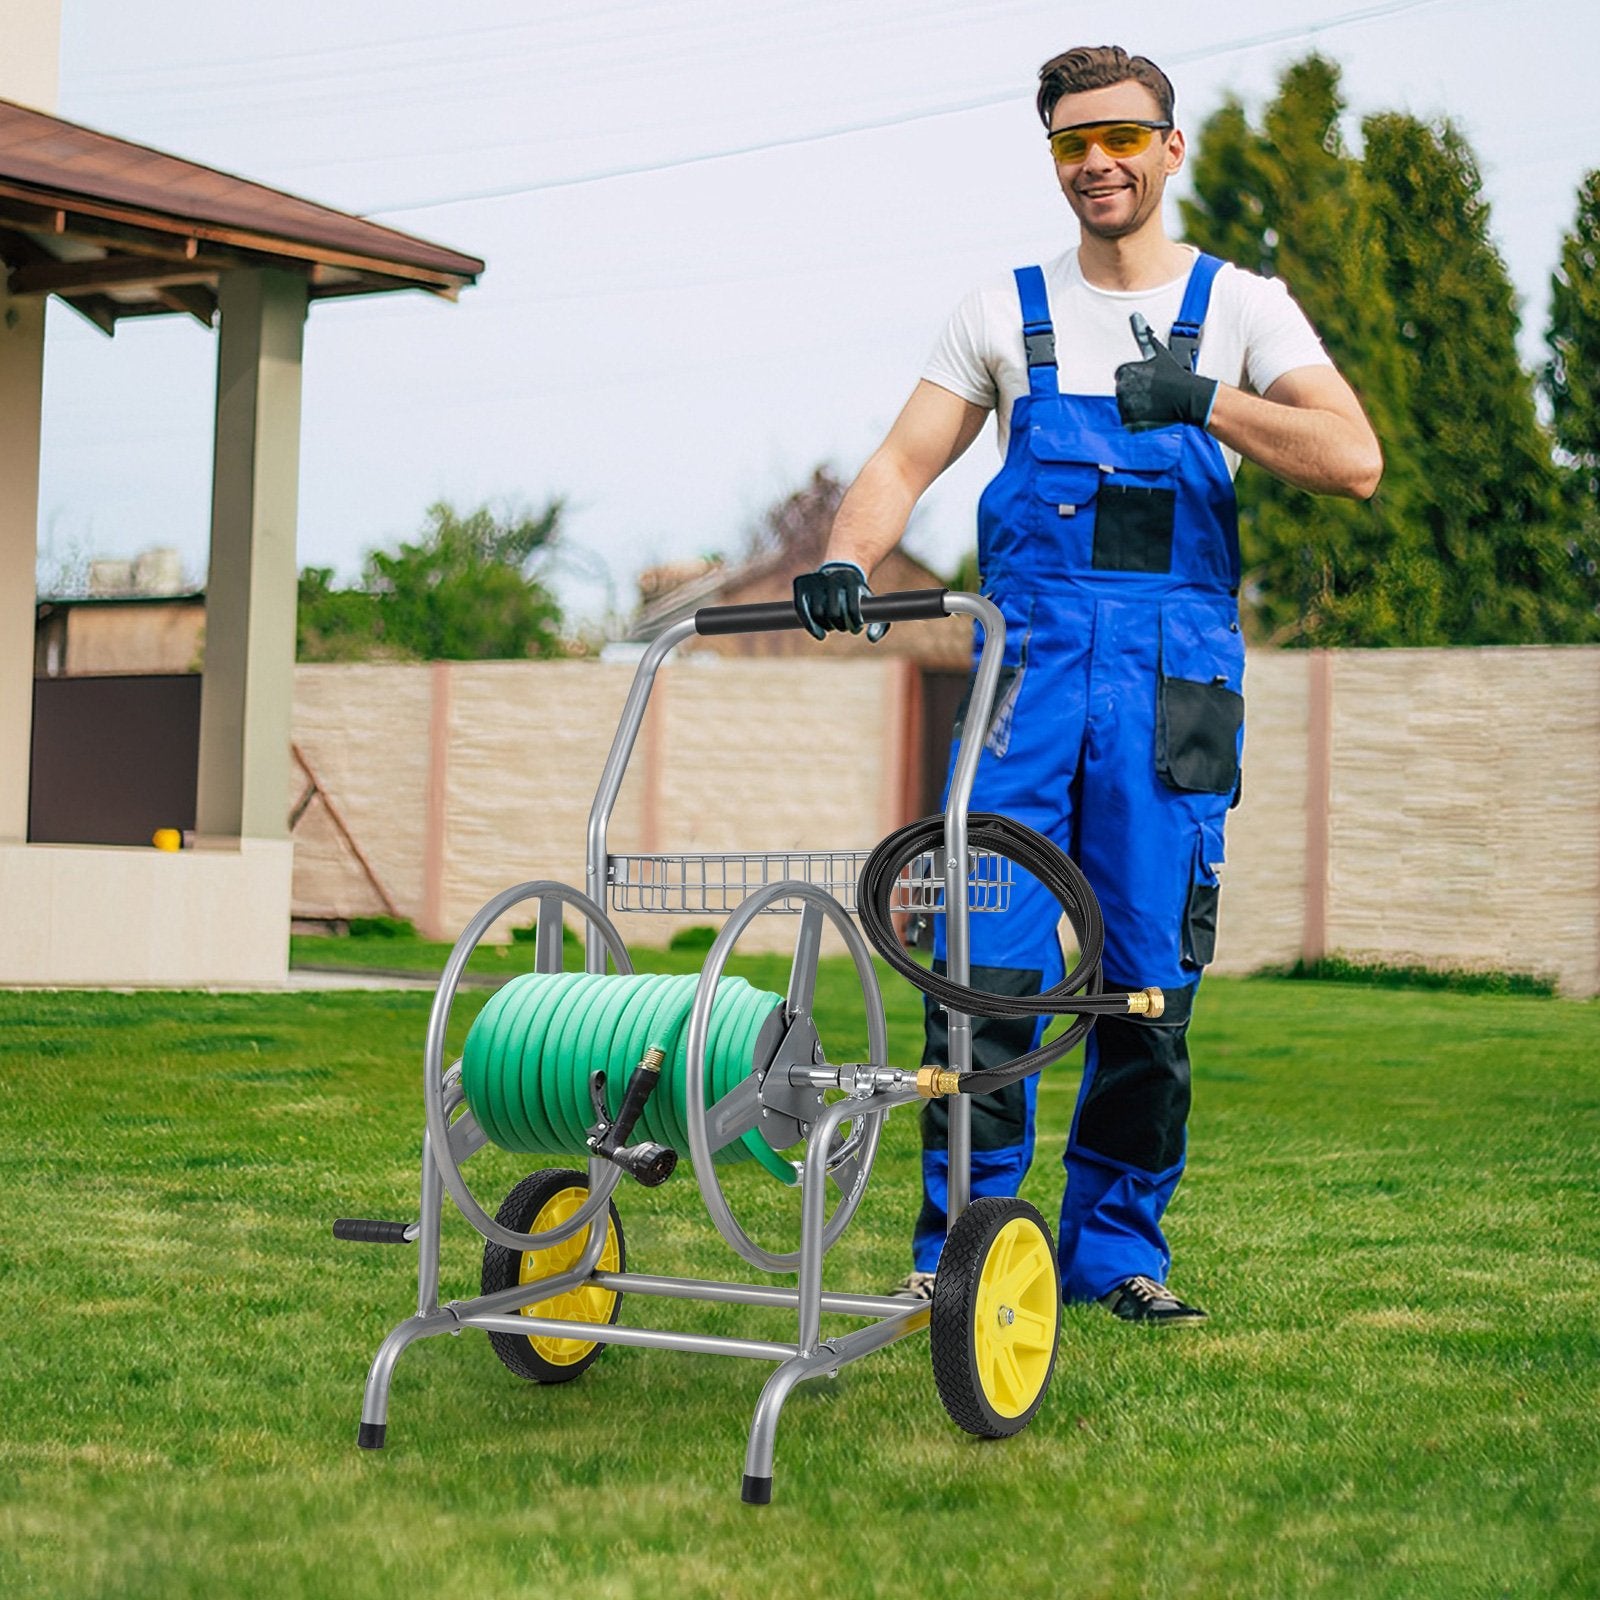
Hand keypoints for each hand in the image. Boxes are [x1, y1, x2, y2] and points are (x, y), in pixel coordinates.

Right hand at [792, 561, 889, 641]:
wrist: (840, 569)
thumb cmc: (858, 593)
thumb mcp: (872, 604)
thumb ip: (880, 625)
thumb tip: (871, 639)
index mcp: (852, 580)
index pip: (852, 609)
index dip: (855, 623)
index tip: (856, 628)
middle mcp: (832, 577)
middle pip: (834, 613)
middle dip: (840, 626)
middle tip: (843, 628)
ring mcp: (815, 579)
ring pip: (818, 614)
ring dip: (826, 626)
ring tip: (832, 627)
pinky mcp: (801, 584)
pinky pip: (802, 610)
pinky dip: (810, 626)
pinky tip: (820, 636)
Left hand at [1114, 313, 1219, 428]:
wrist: (1189, 398)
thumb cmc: (1175, 375)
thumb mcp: (1158, 352)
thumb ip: (1143, 335)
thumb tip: (1135, 316)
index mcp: (1126, 371)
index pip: (1122, 375)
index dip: (1137, 378)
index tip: (1149, 380)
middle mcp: (1123, 389)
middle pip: (1123, 392)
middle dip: (1136, 392)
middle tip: (1154, 392)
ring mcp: (1126, 407)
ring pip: (1125, 407)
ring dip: (1137, 405)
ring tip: (1154, 401)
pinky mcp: (1131, 422)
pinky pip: (1128, 421)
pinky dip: (1137, 420)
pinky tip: (1151, 412)